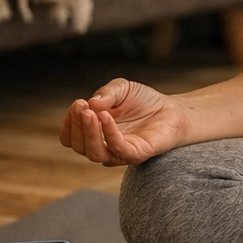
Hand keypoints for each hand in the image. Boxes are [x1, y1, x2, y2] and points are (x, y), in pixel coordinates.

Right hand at [59, 78, 190, 166]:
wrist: (173, 109)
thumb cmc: (144, 101)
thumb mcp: (121, 89)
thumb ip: (106, 93)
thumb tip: (90, 104)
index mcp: (95, 135)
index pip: (71, 138)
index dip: (69, 123)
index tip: (77, 104)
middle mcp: (105, 147)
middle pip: (79, 146)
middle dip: (77, 125)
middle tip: (81, 105)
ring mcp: (120, 153)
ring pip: (94, 153)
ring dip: (88, 132)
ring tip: (90, 112)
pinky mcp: (137, 154)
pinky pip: (118, 149)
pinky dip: (109, 133)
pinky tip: (106, 116)